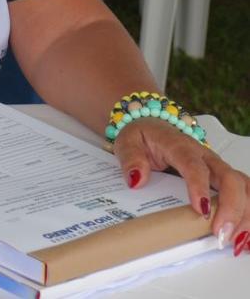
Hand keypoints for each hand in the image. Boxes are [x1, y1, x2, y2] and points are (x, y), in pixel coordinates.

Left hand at [115, 118, 249, 253]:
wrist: (152, 127)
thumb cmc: (143, 137)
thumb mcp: (128, 142)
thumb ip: (131, 159)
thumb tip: (136, 179)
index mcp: (181, 147)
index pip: (195, 166)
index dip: (201, 188)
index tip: (202, 210)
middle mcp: (206, 157)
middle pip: (231, 179)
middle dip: (232, 208)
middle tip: (221, 233)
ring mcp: (218, 168)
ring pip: (244, 187)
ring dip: (245, 214)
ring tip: (235, 239)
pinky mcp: (223, 179)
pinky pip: (244, 194)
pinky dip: (247, 214)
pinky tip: (243, 234)